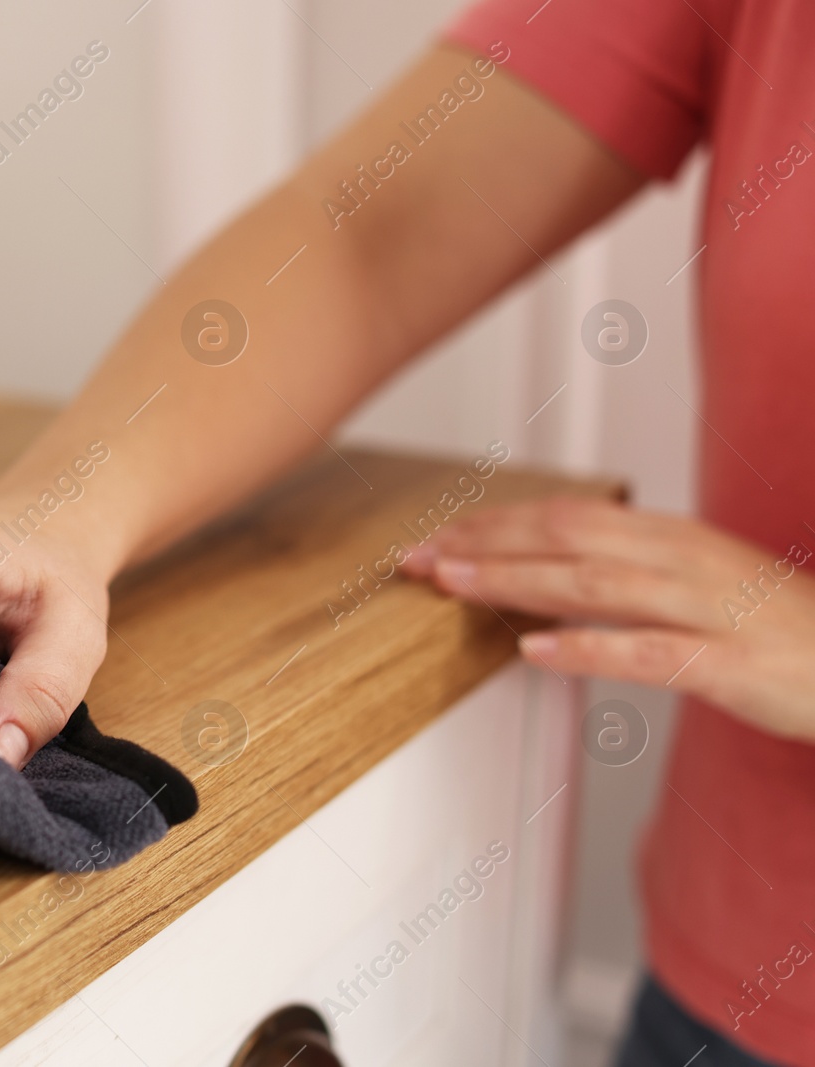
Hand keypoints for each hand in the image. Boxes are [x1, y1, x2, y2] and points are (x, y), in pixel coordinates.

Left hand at [401, 497, 814, 740]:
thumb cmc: (774, 630)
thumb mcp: (695, 584)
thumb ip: (626, 572)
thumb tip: (544, 570)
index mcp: (672, 536)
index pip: (566, 515)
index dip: (494, 523)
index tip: (434, 534)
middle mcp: (686, 559)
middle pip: (569, 536)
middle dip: (486, 543)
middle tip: (418, 556)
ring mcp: (709, 608)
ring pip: (597, 583)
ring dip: (517, 581)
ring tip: (455, 585)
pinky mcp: (730, 662)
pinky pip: (649, 651)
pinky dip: (587, 649)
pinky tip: (534, 652)